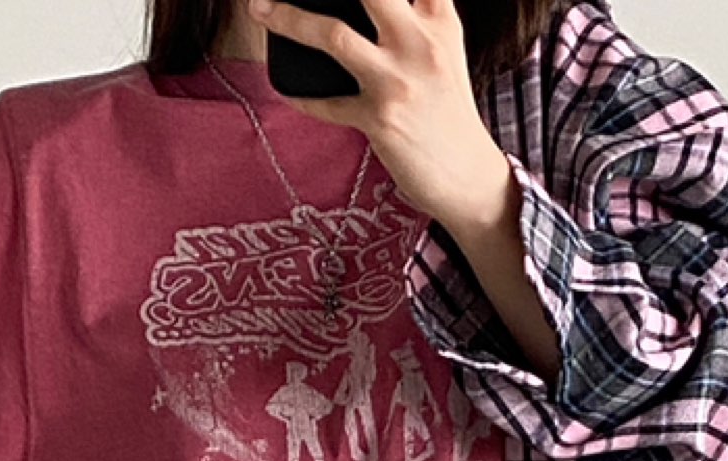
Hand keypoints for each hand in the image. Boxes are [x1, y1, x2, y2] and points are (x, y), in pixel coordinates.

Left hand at [248, 0, 515, 236]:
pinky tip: (286, 89)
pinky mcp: (380, 120)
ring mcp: (398, 81)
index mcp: (438, 17)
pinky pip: (325, 104)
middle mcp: (420, 42)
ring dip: (288, 18)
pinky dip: (300, 95)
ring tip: (259, 9)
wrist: (468, 176)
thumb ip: (414, 15)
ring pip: (333, 34)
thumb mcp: (442, 48)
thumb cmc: (447, 110)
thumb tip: (362, 3)